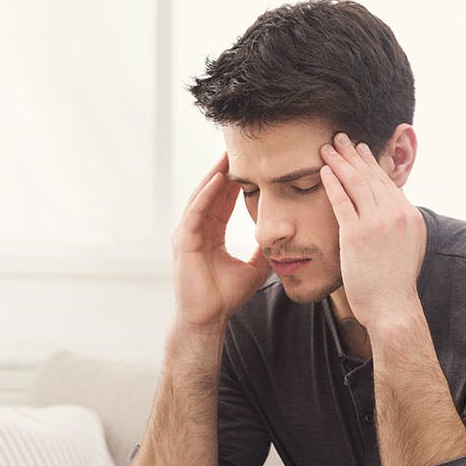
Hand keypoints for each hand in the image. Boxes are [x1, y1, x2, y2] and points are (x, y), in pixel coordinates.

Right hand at [171, 151, 269, 329]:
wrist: (209, 318)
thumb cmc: (226, 297)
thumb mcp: (254, 268)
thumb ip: (263, 252)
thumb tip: (281, 242)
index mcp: (211, 234)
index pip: (224, 200)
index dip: (236, 181)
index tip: (249, 162)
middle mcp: (197, 229)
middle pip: (211, 192)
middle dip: (223, 170)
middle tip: (237, 146)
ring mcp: (188, 234)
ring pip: (202, 196)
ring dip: (214, 175)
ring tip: (227, 154)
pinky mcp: (183, 241)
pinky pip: (196, 211)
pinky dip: (206, 194)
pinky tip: (217, 178)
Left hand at [319, 132, 424, 333]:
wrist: (392, 306)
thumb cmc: (394, 284)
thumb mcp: (407, 249)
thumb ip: (397, 227)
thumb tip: (389, 215)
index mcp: (410, 216)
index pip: (387, 182)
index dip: (371, 163)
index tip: (360, 150)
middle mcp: (396, 214)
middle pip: (371, 176)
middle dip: (353, 154)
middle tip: (340, 138)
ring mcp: (377, 223)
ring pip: (356, 183)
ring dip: (340, 162)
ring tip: (327, 147)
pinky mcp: (357, 234)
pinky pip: (342, 201)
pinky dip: (332, 183)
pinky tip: (323, 170)